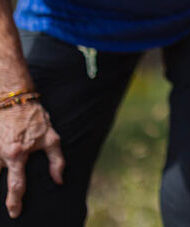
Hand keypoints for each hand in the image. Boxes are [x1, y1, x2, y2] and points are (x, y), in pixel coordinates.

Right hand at [0, 103, 63, 217]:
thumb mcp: (51, 137)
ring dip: (2, 170)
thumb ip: (57, 160)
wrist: (15, 101)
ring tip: (9, 167)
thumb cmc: (35, 118)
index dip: (15, 202)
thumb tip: (59, 180)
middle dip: (4, 186)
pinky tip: (6, 155)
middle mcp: (0, 155)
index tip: (15, 213)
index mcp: (16, 154)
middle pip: (0, 179)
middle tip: (10, 193)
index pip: (15, 185)